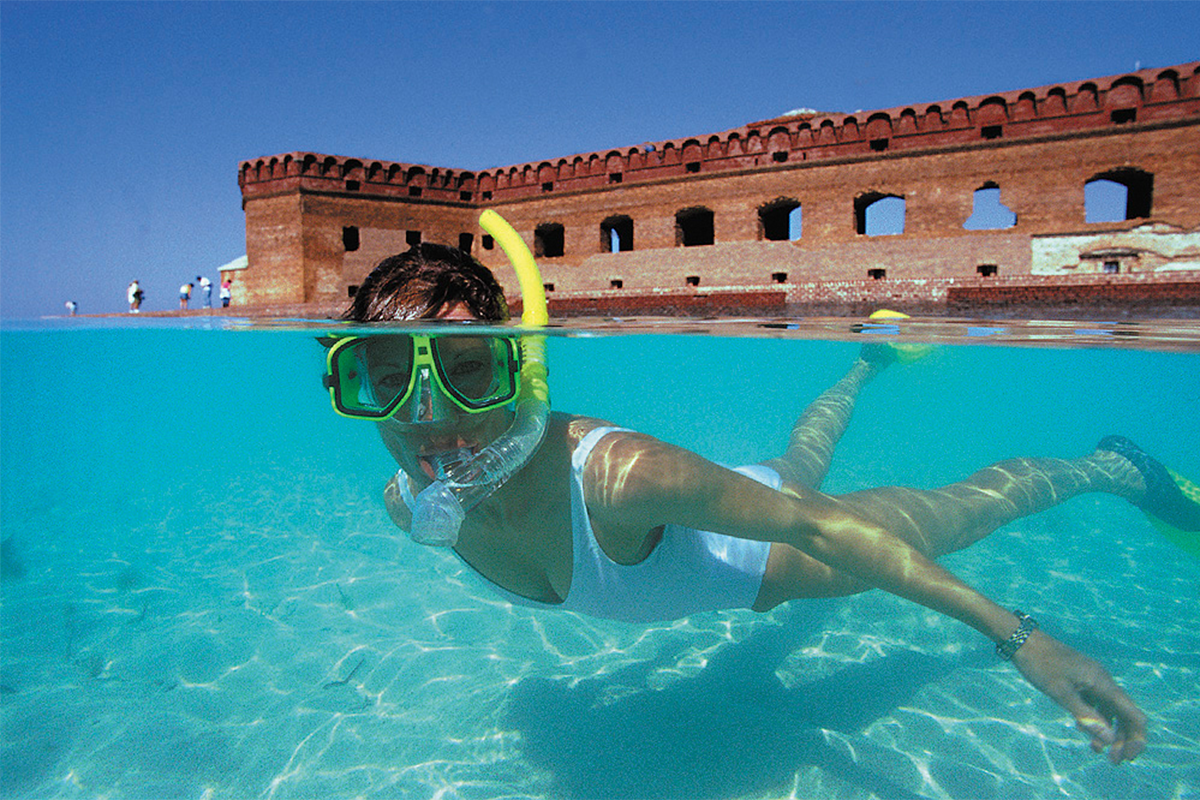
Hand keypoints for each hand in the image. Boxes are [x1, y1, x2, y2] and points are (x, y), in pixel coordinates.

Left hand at [1012, 631, 1146, 763]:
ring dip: (1106, 730)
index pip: (1133, 715)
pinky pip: (1095, 702)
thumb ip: (1086, 716)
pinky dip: (1093, 717)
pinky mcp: (1081, 679)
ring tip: (1096, 750)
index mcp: (1103, 683)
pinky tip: (1080, 726)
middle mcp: (1103, 681)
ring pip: (1109, 709)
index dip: (1136, 738)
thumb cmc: (1040, 665)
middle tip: (1113, 761)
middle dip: (1122, 739)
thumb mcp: (1061, 694)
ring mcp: (1092, 679)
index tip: (1127, 757)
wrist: (1023, 640)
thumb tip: (1110, 740)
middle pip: (1124, 714)